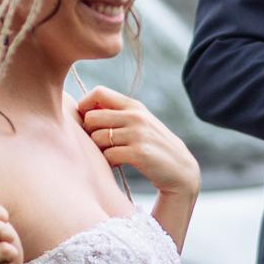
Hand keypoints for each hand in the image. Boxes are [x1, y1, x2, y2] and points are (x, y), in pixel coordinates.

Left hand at [75, 88, 200, 202]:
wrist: (180, 169)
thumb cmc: (153, 146)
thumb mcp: (140, 123)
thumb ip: (117, 114)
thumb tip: (84, 110)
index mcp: (134, 106)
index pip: (99, 93)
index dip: (85, 106)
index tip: (88, 122)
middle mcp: (136, 116)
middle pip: (92, 117)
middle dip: (89, 132)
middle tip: (100, 144)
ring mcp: (138, 134)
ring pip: (97, 138)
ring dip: (100, 150)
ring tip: (112, 154)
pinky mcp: (139, 153)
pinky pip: (108, 155)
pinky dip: (109, 162)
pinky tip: (119, 164)